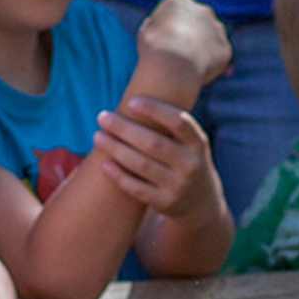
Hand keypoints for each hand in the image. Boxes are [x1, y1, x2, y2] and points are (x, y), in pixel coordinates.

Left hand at [83, 99, 216, 215]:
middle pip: (154, 143)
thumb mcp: (188, 142)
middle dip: (124, 128)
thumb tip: (134, 94)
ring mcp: (179, 186)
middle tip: (102, 116)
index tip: (130, 102)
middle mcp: (191, 164)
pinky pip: (137, 189)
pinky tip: (103, 163)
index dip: (155, 110)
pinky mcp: (166, 204)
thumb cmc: (184, 159)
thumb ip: (168, 124)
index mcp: (198, 142)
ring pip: (142, 165)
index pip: (178, 121)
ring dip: (116, 149)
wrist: (201, 202)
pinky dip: (119, 175)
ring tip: (97, 136)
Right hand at [129, 0, 233, 107]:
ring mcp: (216, 29)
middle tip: (180, 54)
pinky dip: (211, 65)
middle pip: (197, 22)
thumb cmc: (154, 48)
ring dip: (202, 50)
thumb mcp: (145, 33)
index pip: (176, 12)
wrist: (173, 65)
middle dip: (190, 36)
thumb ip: (153, 26)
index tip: (164, 41)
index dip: (169, 28)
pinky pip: (217, 57)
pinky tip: (199, 76)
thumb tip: (152, 24)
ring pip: (210, 39)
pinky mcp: (224, 48)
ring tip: (189, 68)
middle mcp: (202, 10)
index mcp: (179, 2)